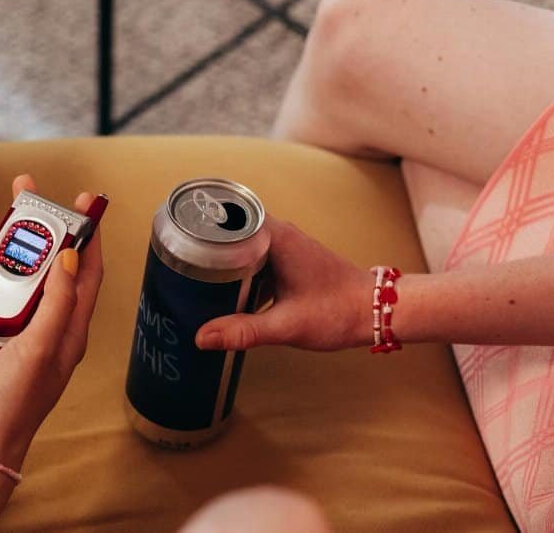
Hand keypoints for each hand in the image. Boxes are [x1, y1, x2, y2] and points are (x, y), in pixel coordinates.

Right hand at [0, 174, 103, 470]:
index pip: (86, 272)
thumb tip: (69, 256)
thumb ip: (57, 302)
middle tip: (25, 191)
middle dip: (37, 227)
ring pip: (9, 276)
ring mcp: (13, 330)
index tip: (86, 200)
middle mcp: (44, 325)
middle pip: (45, 264)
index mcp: (70, 329)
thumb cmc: (13, 406)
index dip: (88, 235)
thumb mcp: (42, 349)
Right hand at [195, 218, 369, 351]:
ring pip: (242, 241)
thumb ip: (243, 331)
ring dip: (221, 254)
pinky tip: (224, 288)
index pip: (229, 214)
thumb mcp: (286, 325)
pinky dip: (237, 267)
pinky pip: (254, 254)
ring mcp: (285, 245)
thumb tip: (203, 337)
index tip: (179, 233)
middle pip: (231, 226)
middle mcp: (280, 234)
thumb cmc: (339, 312)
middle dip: (205, 240)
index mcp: (277, 238)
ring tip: (192, 271)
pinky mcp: (289, 259)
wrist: (376, 312)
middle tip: (177, 256)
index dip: (202, 221)